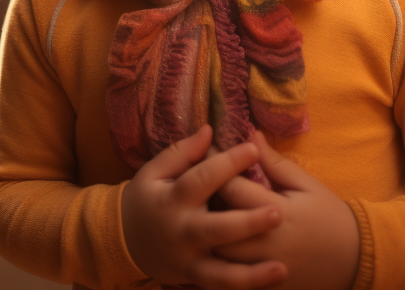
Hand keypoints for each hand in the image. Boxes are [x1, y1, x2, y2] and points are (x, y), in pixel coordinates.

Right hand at [120, 123, 287, 289]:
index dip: (228, 163)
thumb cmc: (147, 198)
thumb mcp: (154, 170)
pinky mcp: (194, 278)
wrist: (123, 239)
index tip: (253, 149)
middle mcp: (182, 231)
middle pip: (217, 228)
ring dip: (252, 272)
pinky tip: (271, 280)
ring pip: (222, 270)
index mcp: (173, 199)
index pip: (202, 178)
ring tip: (281, 267)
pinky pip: (222, 285)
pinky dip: (245, 285)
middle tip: (278, 213)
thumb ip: (182, 152)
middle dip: (247, 222)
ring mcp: (189, 259)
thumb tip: (210, 130)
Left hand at [212, 131, 360, 289]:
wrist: (355, 260)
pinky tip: (211, 245)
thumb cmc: (329, 215)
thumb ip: (274, 162)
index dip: (215, 167)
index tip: (204, 154)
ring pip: (218, 253)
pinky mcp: (265, 286)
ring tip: (199, 216)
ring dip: (206, 235)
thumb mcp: (306, 185)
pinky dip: (217, 261)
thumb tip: (250, 134)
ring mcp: (263, 268)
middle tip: (195, 188)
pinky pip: (230, 277)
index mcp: (278, 211)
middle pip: (217, 222)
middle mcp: (267, 242)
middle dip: (203, 204)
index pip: (232, 187)